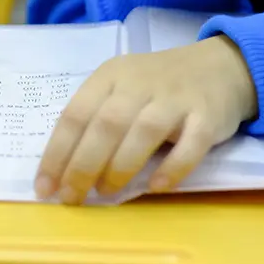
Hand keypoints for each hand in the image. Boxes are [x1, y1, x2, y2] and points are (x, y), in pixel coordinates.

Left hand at [34, 36, 256, 204]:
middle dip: (83, 165)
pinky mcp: (207, 115)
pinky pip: (191, 143)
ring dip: (121, 165)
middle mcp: (139, 83)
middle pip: (106, 124)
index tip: (45, 188)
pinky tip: (156, 186)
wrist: (219, 66)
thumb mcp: (121, 88)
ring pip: (144, 131)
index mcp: (110, 75)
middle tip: (72, 198)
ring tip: (106, 193)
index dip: (57, 152)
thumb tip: (65, 170)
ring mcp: (175, 98)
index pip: (76, 113)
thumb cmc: (158, 85)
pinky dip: (173, 167)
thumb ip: (97, 119)